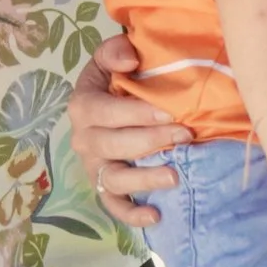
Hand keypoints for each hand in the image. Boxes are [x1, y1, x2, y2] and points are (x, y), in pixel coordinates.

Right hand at [67, 35, 188, 228]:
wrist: (112, 99)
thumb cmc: (116, 77)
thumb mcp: (110, 56)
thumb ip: (115, 50)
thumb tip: (130, 60)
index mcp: (82, 106)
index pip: (104, 112)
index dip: (135, 114)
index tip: (168, 113)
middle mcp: (84, 139)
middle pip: (112, 146)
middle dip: (150, 142)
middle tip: (184, 137)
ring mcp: (93, 166)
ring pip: (113, 180)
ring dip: (143, 180)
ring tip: (175, 177)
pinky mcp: (104, 187)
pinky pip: (114, 206)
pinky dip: (132, 215)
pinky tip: (156, 216)